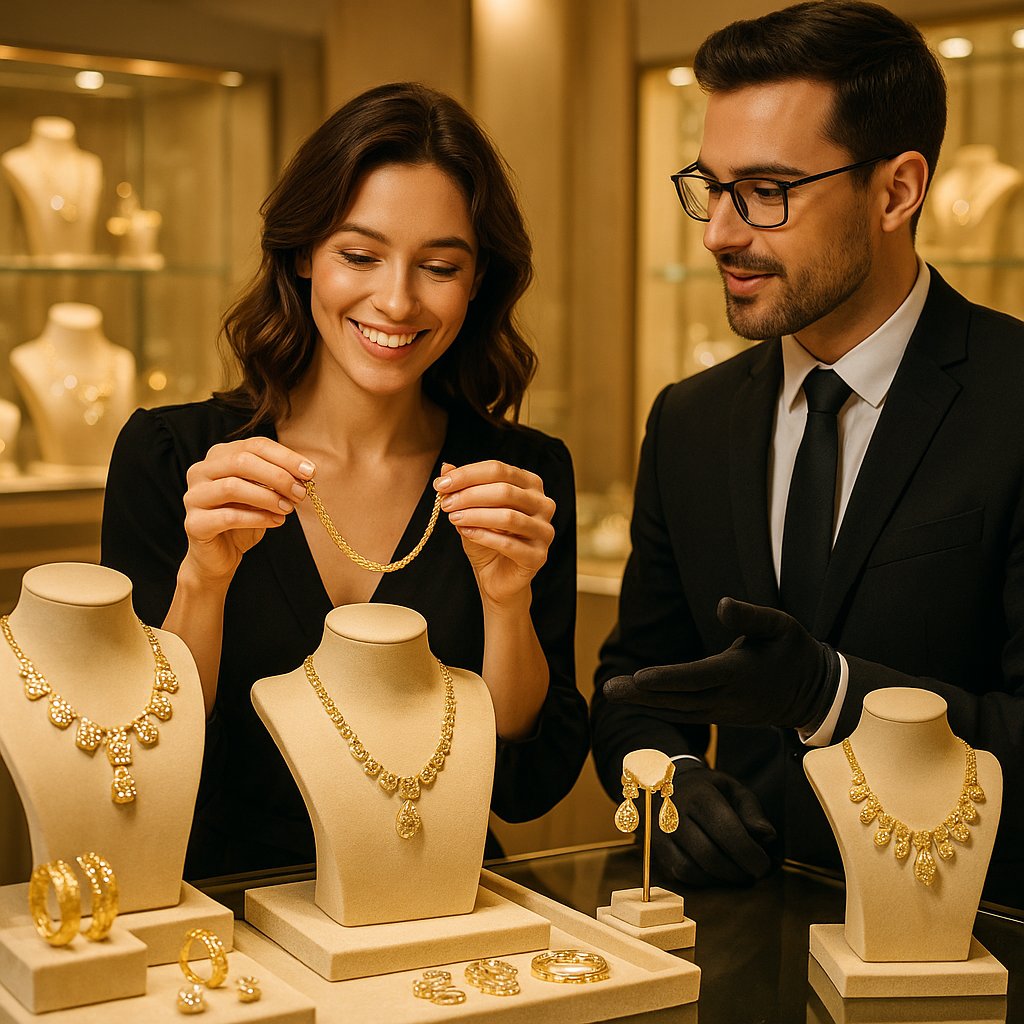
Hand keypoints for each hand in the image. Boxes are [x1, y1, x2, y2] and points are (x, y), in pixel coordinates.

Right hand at [181, 437, 314, 587]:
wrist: (220, 555)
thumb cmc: (244, 518)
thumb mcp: (264, 493)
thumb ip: (277, 479)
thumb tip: (306, 472)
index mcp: (219, 456)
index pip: (255, 445)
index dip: (285, 457)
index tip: (311, 472)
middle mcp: (201, 471)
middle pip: (242, 461)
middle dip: (278, 476)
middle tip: (301, 492)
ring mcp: (193, 496)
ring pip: (232, 486)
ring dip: (267, 497)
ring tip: (288, 508)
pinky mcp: (194, 523)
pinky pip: (228, 516)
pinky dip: (257, 518)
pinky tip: (276, 521)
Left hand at [433, 460, 555, 607]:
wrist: (497, 577)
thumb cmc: (487, 538)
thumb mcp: (471, 510)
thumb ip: (463, 489)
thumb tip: (447, 467)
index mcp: (531, 485)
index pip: (499, 470)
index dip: (468, 474)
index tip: (441, 484)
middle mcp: (544, 504)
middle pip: (505, 491)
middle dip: (470, 495)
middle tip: (445, 503)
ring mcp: (544, 531)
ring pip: (508, 517)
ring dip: (476, 515)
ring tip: (453, 518)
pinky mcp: (539, 556)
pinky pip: (509, 544)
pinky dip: (483, 536)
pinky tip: (465, 532)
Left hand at [603, 597, 839, 729]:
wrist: (814, 694)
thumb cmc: (793, 651)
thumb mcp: (781, 624)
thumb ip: (750, 615)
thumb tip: (721, 604)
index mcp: (739, 673)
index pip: (696, 677)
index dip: (667, 678)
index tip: (638, 677)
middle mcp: (727, 698)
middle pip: (678, 698)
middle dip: (641, 695)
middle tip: (608, 689)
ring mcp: (723, 712)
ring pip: (678, 710)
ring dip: (644, 703)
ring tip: (612, 693)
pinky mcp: (720, 717)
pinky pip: (685, 715)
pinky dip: (660, 709)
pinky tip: (637, 701)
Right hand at [651, 761, 775, 886]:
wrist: (668, 785)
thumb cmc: (708, 790)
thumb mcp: (733, 790)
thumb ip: (752, 812)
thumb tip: (767, 838)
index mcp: (698, 794)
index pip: (726, 830)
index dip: (749, 854)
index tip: (763, 865)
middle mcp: (673, 813)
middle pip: (708, 855)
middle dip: (736, 872)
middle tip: (752, 874)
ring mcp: (660, 833)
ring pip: (691, 870)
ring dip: (720, 880)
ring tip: (736, 874)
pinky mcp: (655, 850)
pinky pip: (680, 875)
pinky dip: (703, 880)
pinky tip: (717, 874)